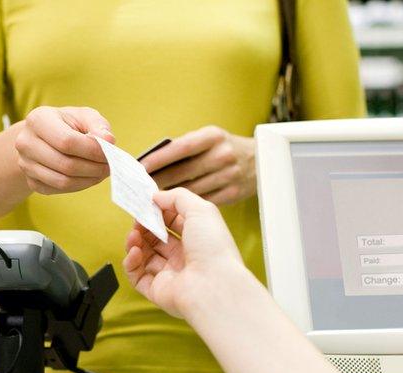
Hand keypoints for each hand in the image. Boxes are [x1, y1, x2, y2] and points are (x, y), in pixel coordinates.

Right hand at [14, 106, 115, 194]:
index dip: (92, 150)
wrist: (44, 137)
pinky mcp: (31, 181)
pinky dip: (78, 185)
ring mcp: (25, 164)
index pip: (67, 142)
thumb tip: (108, 141)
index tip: (110, 153)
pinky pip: (58, 189)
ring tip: (102, 172)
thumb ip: (98, 126)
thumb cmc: (68, 124)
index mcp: (38, 120)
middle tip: (110, 166)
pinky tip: (88, 177)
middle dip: (93, 168)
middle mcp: (25, 142)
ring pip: (62, 181)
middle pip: (65, 164)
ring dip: (88, 180)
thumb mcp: (84, 116)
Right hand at [123, 188, 244, 318]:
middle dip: (144, 226)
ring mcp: (170, 274)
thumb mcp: (200, 210)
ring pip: (144, 256)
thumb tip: (156, 196)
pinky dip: (131, 262)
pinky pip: (137, 276)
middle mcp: (185, 257)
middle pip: (157, 239)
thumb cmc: (213, 247)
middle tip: (137, 217)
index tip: (146, 203)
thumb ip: (177, 198)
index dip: (159, 212)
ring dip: (135, 242)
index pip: (174, 222)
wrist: (214, 286)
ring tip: (133, 234)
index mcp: (197, 239)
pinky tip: (134, 251)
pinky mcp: (157, 290)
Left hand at [139, 126, 255, 205]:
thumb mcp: (210, 138)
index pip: (181, 148)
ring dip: (169, 196)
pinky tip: (173, 207)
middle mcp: (222, 155)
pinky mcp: (233, 193)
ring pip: (191, 190)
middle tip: (141, 187)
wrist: (261, 161)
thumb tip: (154, 162)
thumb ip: (186, 147)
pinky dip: (187, 205)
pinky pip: (203, 201)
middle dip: (159, 180)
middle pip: (183, 171)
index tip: (142, 167)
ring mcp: (229, 175)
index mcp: (213, 136)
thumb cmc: (225, 148)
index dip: (159, 158)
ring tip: (152, 198)